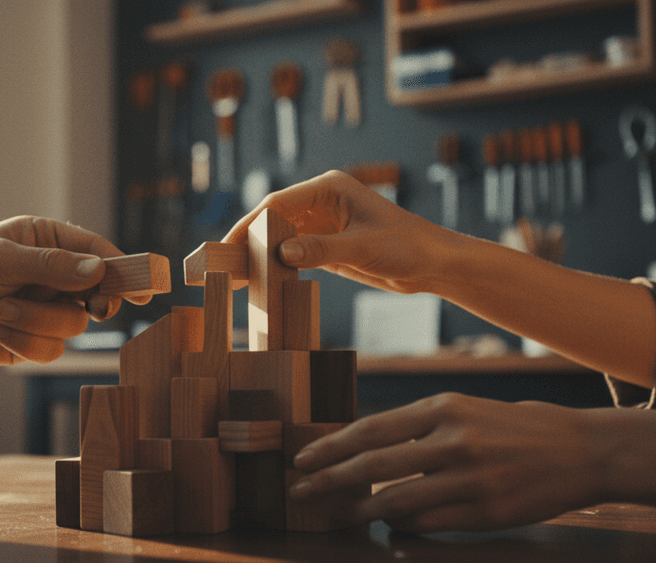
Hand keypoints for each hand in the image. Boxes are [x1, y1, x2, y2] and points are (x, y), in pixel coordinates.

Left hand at [0, 216, 150, 365]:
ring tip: (1, 312)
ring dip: (36, 322)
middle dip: (88, 303)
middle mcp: (52, 275)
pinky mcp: (31, 341)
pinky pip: (51, 350)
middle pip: (97, 293)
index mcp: (47, 242)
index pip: (97, 252)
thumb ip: (50, 266)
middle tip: (94, 308)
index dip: (123, 269)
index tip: (143, 286)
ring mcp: (44, 309)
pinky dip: (23, 343)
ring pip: (74, 326)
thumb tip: (98, 270)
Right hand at [223, 170, 466, 294]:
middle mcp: (321, 202)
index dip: (250, 224)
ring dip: (259, 255)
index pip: (278, 204)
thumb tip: (282, 253)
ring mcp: (322, 224)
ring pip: (279, 237)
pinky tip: (260, 281)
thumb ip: (322, 250)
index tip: (229, 245)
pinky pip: (292, 253)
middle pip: (273, 219)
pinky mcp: (326, 246)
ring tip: (234, 275)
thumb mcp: (363, 248)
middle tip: (222, 263)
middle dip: (248, 240)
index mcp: (329, 188)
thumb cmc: (407, 246)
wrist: (433, 264)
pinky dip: (276, 266)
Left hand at [289, 393, 610, 532]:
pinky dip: (401, 525)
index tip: (301, 460)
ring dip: (359, 511)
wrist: (582, 448)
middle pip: (372, 466)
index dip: (330, 447)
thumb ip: (416, 427)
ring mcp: (471, 479)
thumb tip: (361, 448)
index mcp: (443, 408)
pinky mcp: (487, 512)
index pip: (370, 429)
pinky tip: (387, 523)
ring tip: (337, 516)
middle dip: (328, 481)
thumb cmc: (513, 426)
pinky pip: (428, 524)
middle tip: (300, 493)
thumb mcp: (463, 409)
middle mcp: (453, 440)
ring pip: (396, 500)